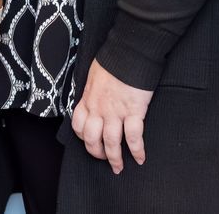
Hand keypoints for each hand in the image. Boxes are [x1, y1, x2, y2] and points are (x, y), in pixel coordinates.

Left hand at [70, 59, 154, 173]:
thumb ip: (93, 89)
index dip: (83, 138)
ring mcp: (116, 112)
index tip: (90, 142)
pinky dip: (137, 151)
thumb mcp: (94, 75)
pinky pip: (134, 137)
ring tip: (119, 167)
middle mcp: (99, 109)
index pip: (78, 126)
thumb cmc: (113, 59)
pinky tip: (140, 158)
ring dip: (115, 159)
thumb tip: (94, 96)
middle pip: (92, 139)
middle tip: (105, 160)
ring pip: (111, 143)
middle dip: (97, 154)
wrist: (129, 51)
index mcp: (88, 99)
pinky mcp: (134, 111)